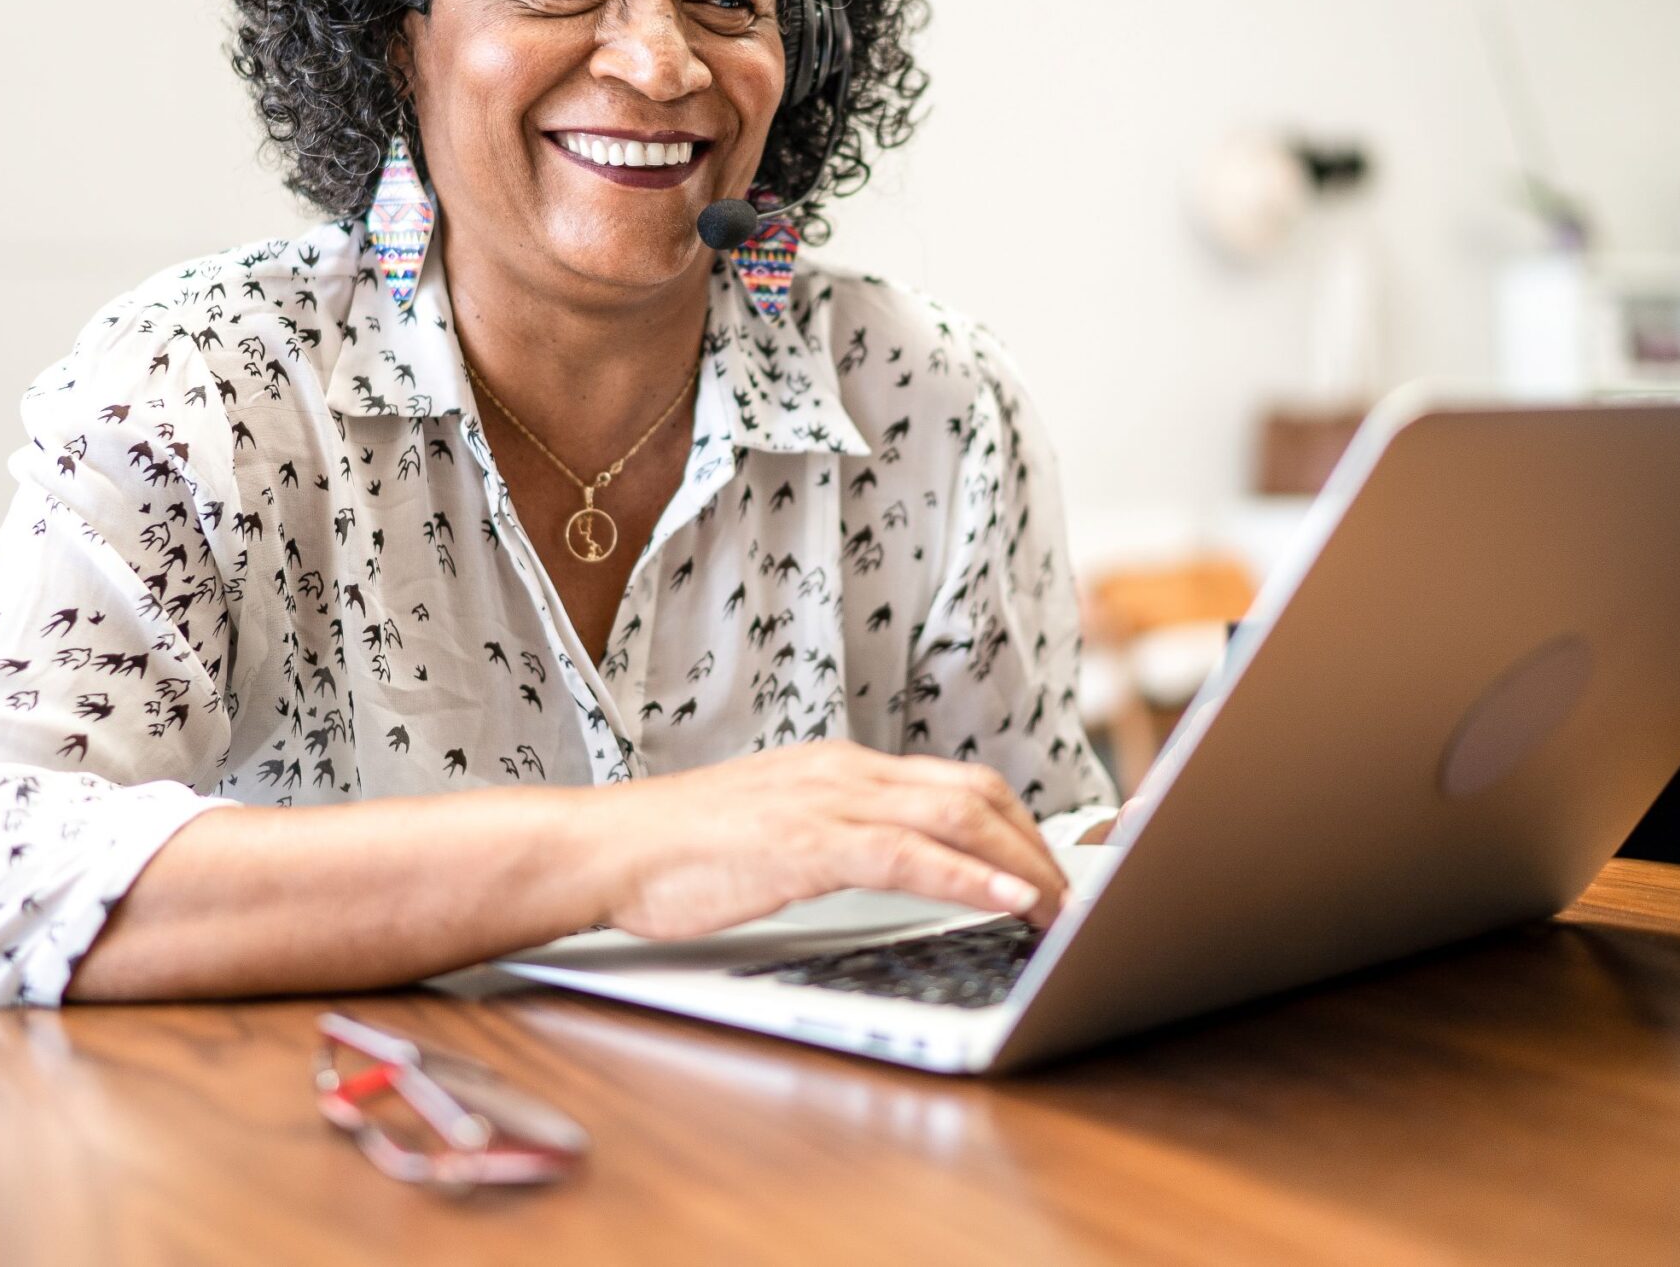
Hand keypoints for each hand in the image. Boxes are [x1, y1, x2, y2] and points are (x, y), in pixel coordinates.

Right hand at [580, 740, 1070, 941]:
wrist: (605, 849)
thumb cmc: (675, 854)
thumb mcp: (772, 833)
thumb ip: (833, 837)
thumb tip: (892, 866)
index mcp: (837, 768)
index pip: (955, 784)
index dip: (1019, 825)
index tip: (1055, 868)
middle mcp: (843, 771)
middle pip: (976, 792)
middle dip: (1039, 846)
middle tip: (1074, 899)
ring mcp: (826, 801)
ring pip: (957, 815)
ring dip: (1024, 865)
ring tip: (1061, 910)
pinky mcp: (806, 842)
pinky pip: (910, 854)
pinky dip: (970, 876)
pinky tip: (1008, 901)